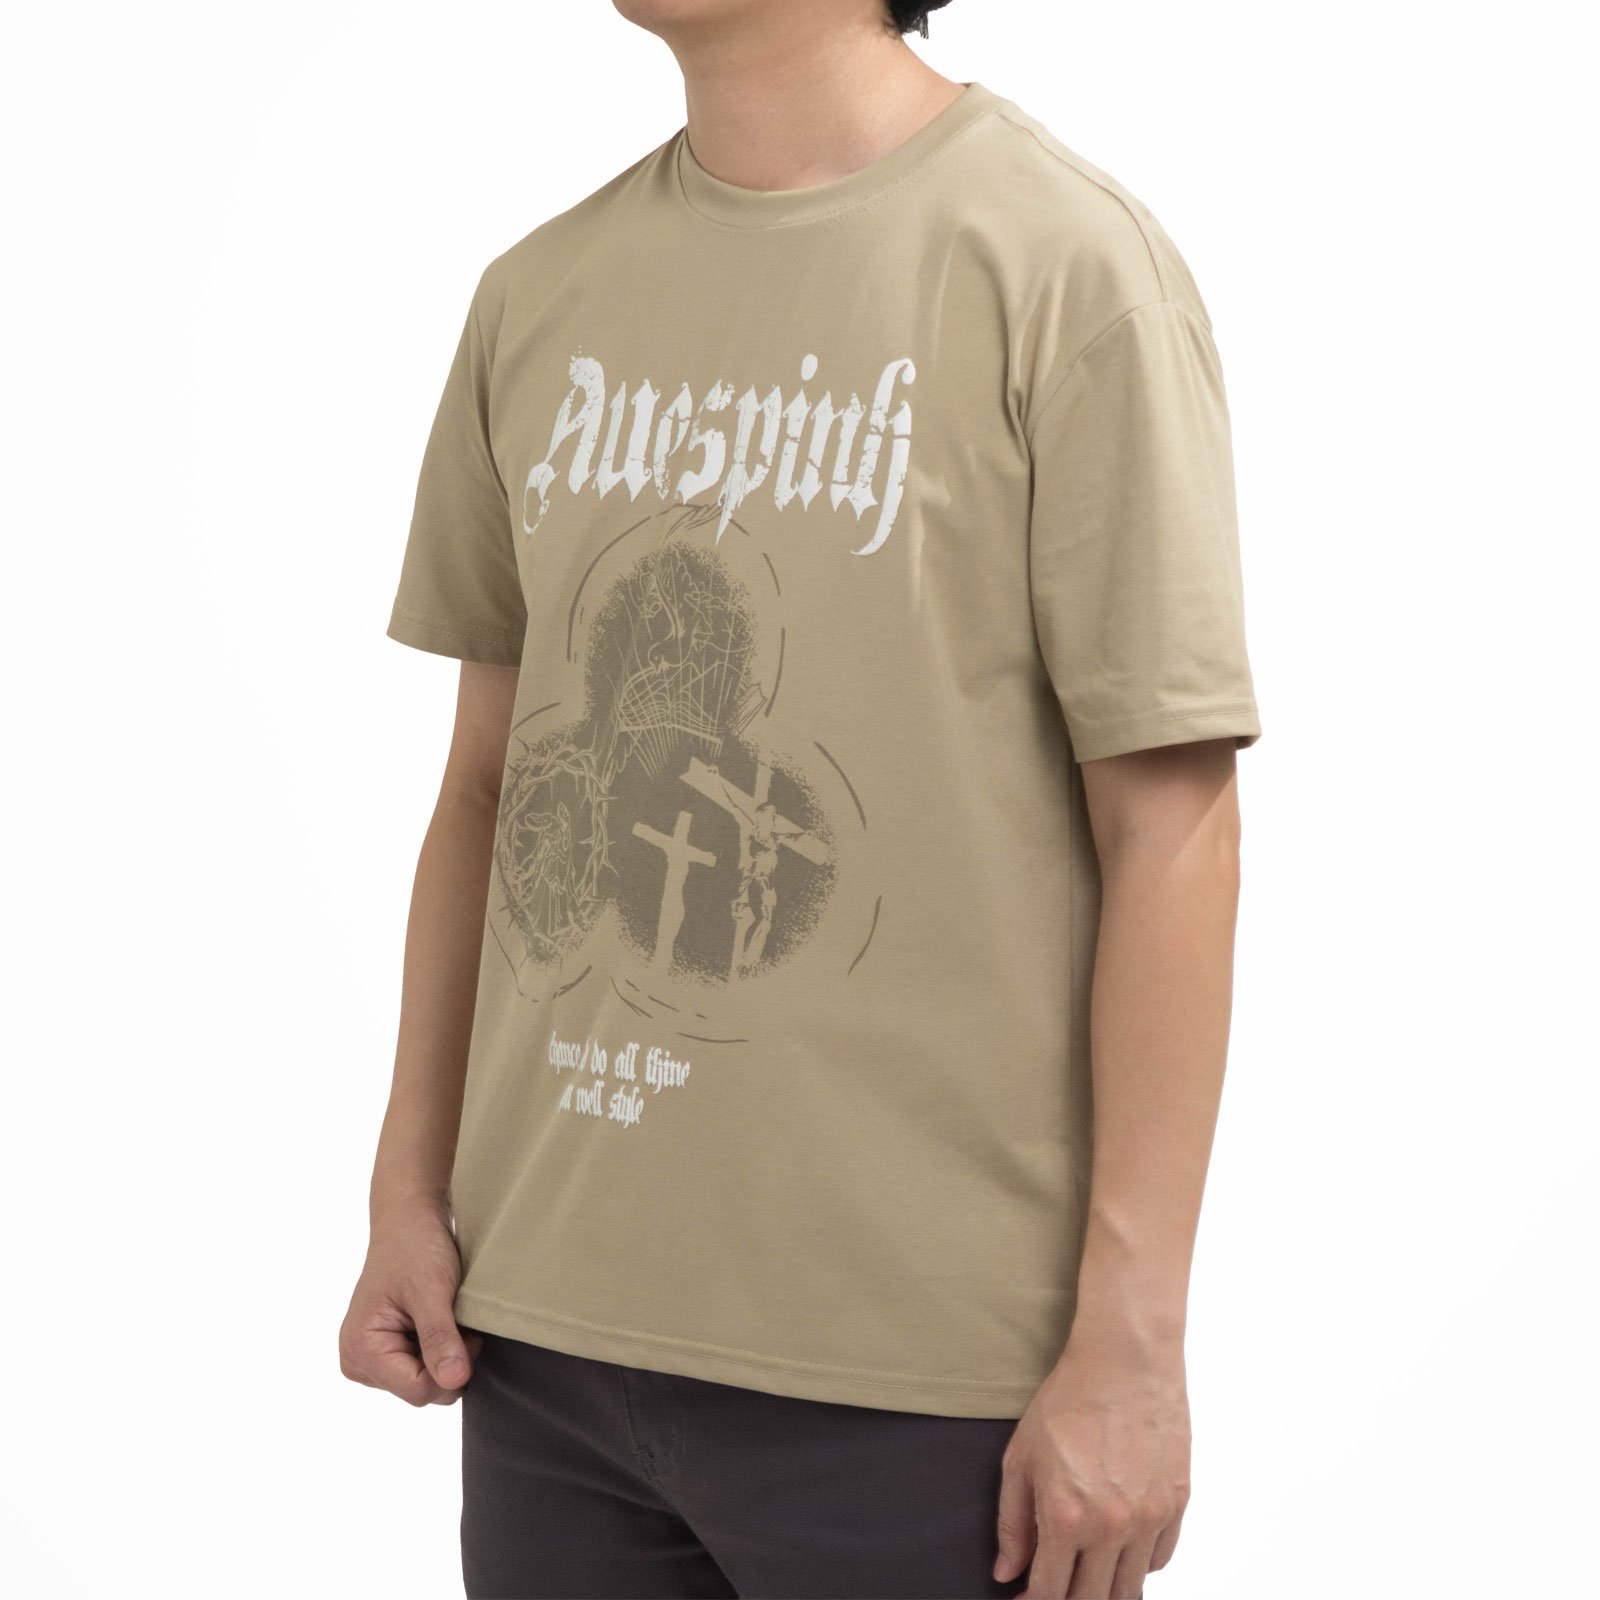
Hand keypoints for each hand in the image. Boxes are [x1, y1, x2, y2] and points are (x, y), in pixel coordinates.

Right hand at [339, 1196, 479, 1405]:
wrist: (410, 1220)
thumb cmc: (416, 1247)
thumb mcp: (432, 1290)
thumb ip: (440, 1337)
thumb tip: (454, 1381)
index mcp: (360, 1349)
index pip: (419, 1391)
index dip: (453, 1366)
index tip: (465, 1329)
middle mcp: (358, 1362)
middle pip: (423, 1392)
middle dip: (448, 1360)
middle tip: (454, 1318)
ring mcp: (371, 1360)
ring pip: (426, 1384)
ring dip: (445, 1353)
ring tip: (444, 1316)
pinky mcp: (386, 1354)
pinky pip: (423, 1370)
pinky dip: (439, 1349)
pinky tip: (438, 1322)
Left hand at [994, 1334, 1190, 1597]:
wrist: (1125, 1361)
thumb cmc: (1069, 1400)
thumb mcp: (1021, 1456)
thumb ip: (1012, 1521)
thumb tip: (1007, 1572)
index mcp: (1065, 1516)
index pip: (1049, 1593)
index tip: (1026, 1598)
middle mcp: (1110, 1527)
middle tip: (1057, 1586)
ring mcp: (1148, 1519)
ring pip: (1130, 1591)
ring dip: (1106, 1590)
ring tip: (1088, 1574)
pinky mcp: (1176, 1505)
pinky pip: (1158, 1561)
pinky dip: (1138, 1565)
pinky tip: (1119, 1549)